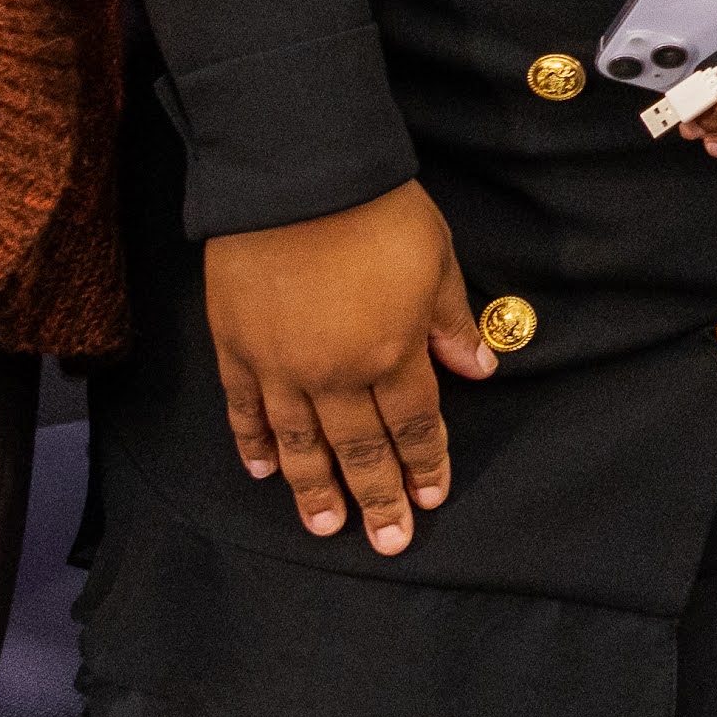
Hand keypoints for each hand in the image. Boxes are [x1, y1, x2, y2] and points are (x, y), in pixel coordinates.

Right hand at [199, 179, 492, 552]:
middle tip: (388, 542)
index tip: (431, 499)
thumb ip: (452, 322)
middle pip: (360, 450)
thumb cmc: (377, 209)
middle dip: (378, 499)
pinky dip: (256, 444)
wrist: (296, 175)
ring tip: (327, 527)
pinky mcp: (237, 347)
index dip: (424, 465)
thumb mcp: (437, 259)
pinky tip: (265, 471)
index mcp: (392, 353)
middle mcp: (336, 373)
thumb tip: (479, 370)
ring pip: (301, 444)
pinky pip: (246, 411)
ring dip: (316, 489)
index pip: (414, 426)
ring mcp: (281, 366)